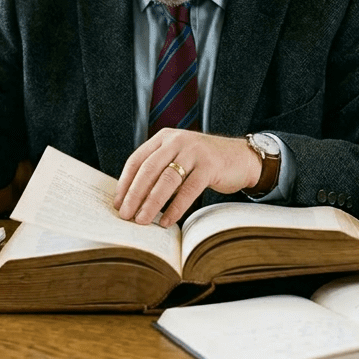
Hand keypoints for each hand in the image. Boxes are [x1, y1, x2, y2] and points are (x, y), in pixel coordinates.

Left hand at [114, 129, 262, 227]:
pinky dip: (175, 207)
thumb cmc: (203, 163)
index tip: (117, 203)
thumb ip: (159, 171)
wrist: (240, 158)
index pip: (137, 160)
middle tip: (125, 215)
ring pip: (167, 179)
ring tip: (142, 220)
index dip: (125, 182)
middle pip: (148, 169)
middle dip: (134, 194)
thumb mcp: (178, 159)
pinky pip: (188, 189)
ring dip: (152, 203)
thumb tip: (133, 200)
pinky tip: (167, 220)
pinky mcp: (210, 165)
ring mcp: (194, 151)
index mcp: (164, 138)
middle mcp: (177, 140)